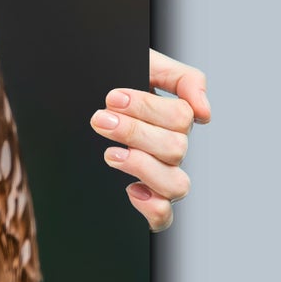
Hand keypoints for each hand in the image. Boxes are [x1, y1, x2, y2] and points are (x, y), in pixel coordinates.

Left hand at [91, 47, 209, 231]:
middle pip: (176, 148)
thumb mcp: (145, 64)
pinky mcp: (146, 199)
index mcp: (174, 117)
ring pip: (177, 184)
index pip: (182, 117)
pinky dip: (152, 207)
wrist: (75, 95)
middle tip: (100, 119)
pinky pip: (163, 217)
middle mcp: (172, 148)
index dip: (148, 108)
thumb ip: (182, 78)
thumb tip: (205, 112)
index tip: (113, 98)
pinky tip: (130, 190)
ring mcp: (160, 175)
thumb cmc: (114, 80)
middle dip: (134, 132)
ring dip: (143, 167)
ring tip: (110, 153)